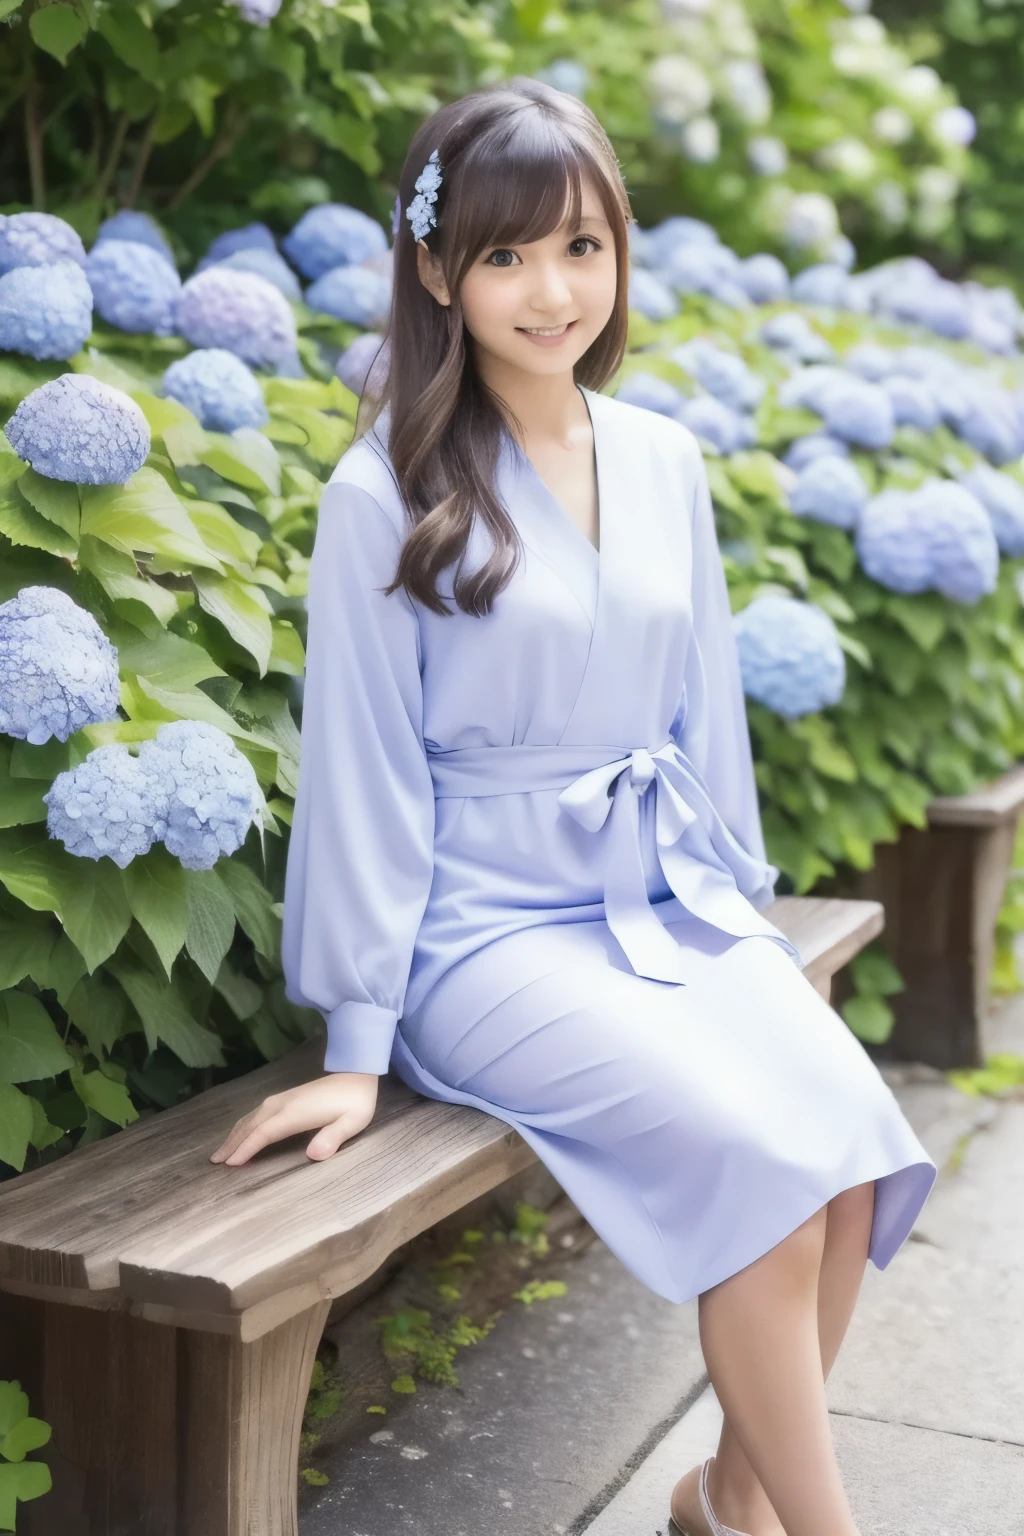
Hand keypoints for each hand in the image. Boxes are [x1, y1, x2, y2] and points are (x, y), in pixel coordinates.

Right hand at [209, 1072, 378, 1166]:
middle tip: (214, 1162)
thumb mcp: (352, 1122)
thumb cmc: (356, 1102)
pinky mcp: (284, 1098)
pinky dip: (244, 1125)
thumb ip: (333, 1137)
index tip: (230, 1164)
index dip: (247, 1148)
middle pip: (251, 1125)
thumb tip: (314, 1155)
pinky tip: (242, 1133)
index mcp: (295, 1113)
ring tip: (221, 1152)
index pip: (264, 1133)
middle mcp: (282, 1105)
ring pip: (251, 1118)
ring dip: (235, 1134)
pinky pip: (256, 1114)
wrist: (356, 1073)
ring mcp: (282, 1100)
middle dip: (232, 1144)